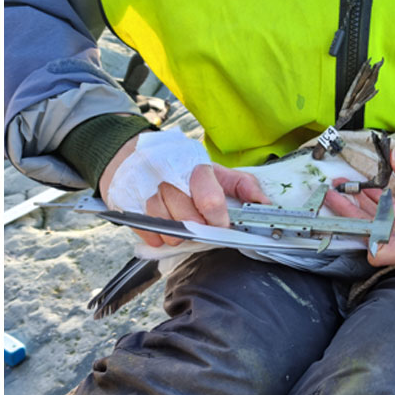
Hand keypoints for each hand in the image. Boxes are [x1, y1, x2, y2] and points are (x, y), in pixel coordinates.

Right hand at [139, 164, 268, 247]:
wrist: (132, 156)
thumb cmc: (179, 167)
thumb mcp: (214, 170)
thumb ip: (242, 185)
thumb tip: (266, 204)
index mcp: (193, 165)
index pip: (211, 200)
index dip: (219, 220)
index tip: (222, 225)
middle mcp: (168, 176)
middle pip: (189, 220)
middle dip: (198, 229)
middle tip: (200, 225)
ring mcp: (146, 191)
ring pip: (168, 229)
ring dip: (178, 235)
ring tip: (180, 226)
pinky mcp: (129, 204)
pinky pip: (148, 232)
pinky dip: (158, 237)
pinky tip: (163, 230)